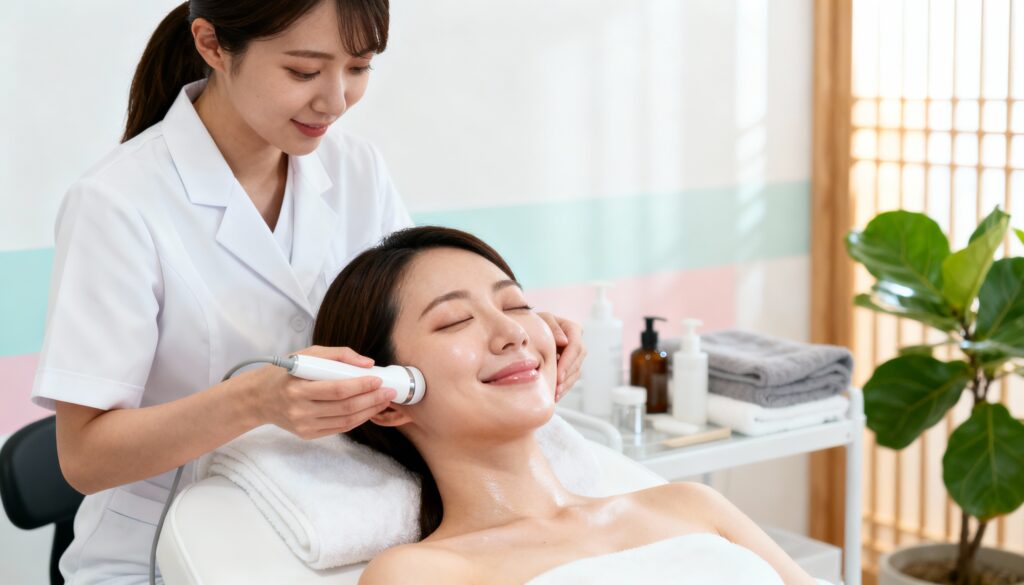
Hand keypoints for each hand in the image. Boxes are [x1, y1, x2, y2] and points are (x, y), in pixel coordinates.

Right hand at [244, 345, 395, 438]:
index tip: (378, 379)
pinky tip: (368, 410)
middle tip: (389, 391)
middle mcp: (299, 410)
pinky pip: (339, 429)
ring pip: (345, 421)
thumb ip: (338, 355)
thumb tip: (367, 363)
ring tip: (383, 401)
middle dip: (371, 399)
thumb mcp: (307, 354)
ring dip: (369, 411)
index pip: (336, 389)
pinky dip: (357, 420)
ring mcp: (303, 425)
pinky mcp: (307, 434)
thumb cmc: (285, 373)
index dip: (361, 385)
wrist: (259, 398)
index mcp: (297, 388)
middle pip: (344, 408)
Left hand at [537, 312, 584, 400]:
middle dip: (567, 376)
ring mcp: (574, 357)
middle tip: (556, 388)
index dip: (568, 362)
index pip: (576, 346)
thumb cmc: (536, 322)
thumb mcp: (542, 319)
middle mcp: (577, 343)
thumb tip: (564, 341)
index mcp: (573, 329)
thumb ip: (553, 326)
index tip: (558, 375)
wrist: (529, 330)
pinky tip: (555, 396)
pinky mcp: (569, 367)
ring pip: (576, 372)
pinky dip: (563, 388)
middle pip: (578, 361)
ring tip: (555, 394)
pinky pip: (570, 379)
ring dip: (566, 385)